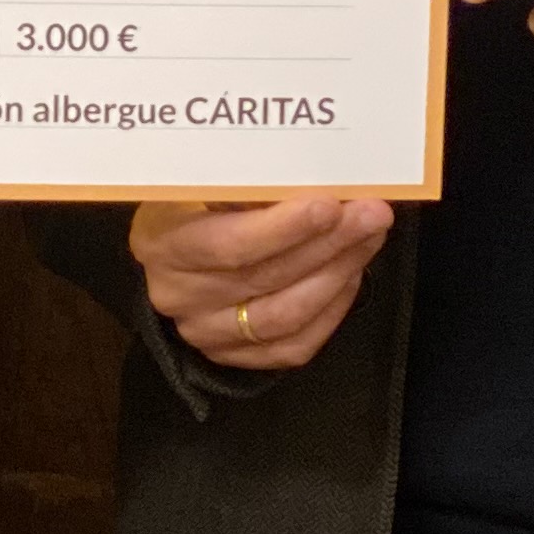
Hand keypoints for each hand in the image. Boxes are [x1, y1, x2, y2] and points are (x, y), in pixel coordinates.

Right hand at [133, 196, 393, 371]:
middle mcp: (176, 293)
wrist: (174, 257)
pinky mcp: (232, 358)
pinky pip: (293, 345)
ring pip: (283, 315)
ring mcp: (203, 331)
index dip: (282, 228)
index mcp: (162, 242)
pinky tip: (351, 273)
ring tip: (368, 238)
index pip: (226, 244)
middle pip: (263, 277)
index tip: (330, 204)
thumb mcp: (205, 181)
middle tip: (371, 214)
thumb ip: (250, 184)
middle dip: (327, 243)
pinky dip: (331, 310)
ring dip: (336, 274)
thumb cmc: (197, 205)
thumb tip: (320, 176)